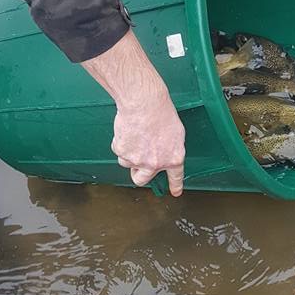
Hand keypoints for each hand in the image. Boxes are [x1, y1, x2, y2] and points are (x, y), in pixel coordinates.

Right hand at [81, 30, 185, 195]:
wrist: (144, 102)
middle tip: (139, 164)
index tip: (175, 192)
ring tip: (135, 136)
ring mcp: (137, 160)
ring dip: (129, 154)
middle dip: (139, 174)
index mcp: (173, 158)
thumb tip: (165, 153)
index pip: (175, 176)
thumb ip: (170, 147)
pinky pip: (119, 151)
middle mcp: (155, 164)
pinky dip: (121, 143)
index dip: (175, 185)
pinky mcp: (122, 151)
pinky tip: (128, 130)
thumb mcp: (176, 132)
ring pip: (127, 164)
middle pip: (142, 180)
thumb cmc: (161, 112)